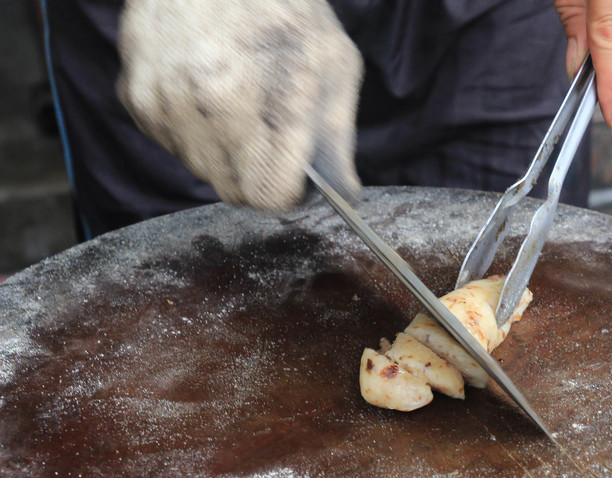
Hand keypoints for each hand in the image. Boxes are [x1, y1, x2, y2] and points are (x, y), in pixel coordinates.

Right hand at [117, 0, 362, 210]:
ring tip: (239, 101)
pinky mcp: (136, 98)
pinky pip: (173, 144)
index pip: (270, 196)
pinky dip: (193, 131)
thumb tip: (346, 195)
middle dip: (258, 174)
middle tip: (270, 135)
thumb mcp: (333, 63)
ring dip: (225, 154)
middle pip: (236, 192)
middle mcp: (209, 107)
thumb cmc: (280, 5)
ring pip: (203, 171)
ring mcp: (165, 104)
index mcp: (267, 99)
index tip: (294, 175)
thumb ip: (338, 137)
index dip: (288, 191)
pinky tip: (206, 89)